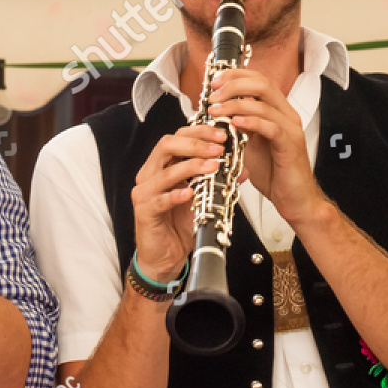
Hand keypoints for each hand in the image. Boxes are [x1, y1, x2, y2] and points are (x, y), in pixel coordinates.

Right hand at [131, 126, 224, 282]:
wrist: (166, 256)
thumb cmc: (179, 225)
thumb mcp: (203, 198)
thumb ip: (219, 182)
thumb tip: (242, 169)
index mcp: (162, 166)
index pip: (177, 137)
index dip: (199, 132)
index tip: (222, 134)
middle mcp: (150, 175)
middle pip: (166, 146)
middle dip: (195, 143)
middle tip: (218, 148)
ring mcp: (144, 193)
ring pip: (164, 172)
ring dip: (191, 166)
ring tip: (213, 167)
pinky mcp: (144, 212)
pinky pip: (159, 200)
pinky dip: (175, 195)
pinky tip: (190, 193)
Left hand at [207, 67, 327, 225]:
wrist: (293, 198)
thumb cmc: (272, 172)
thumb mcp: (248, 144)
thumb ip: (237, 126)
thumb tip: (214, 113)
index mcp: (277, 111)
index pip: (259, 80)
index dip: (236, 75)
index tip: (214, 82)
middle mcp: (286, 114)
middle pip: (263, 84)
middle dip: (234, 85)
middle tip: (213, 95)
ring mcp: (290, 128)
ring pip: (264, 104)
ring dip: (236, 104)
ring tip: (215, 110)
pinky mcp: (290, 144)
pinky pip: (271, 127)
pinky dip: (251, 122)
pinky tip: (234, 124)